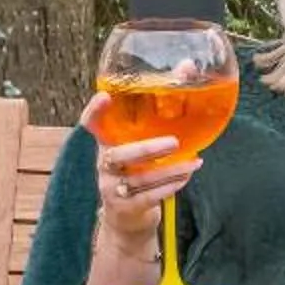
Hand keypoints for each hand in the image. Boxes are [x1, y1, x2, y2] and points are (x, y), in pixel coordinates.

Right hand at [82, 93, 198, 251]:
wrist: (127, 218)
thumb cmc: (139, 170)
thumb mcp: (142, 144)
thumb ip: (162, 109)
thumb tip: (188, 66)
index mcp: (106, 143)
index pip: (91, 125)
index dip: (94, 112)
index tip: (104, 96)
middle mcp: (104, 164)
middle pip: (117, 155)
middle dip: (146, 148)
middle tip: (174, 142)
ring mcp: (111, 188)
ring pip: (139, 178)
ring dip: (170, 171)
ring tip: (194, 162)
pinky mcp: (125, 207)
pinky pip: (148, 197)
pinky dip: (170, 187)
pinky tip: (186, 177)